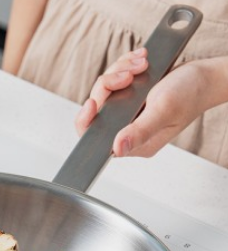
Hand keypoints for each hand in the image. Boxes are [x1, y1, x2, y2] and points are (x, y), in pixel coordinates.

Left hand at [75, 48, 213, 157]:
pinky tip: (141, 61)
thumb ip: (140, 130)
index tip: (93, 101)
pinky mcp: (129, 97)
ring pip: (105, 90)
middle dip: (110, 85)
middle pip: (98, 109)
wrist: (203, 76)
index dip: (88, 121)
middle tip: (130, 74)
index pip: (98, 139)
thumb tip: (118, 148)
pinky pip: (114, 79)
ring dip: (120, 71)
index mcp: (135, 144)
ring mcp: (127, 113)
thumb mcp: (163, 110)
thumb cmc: (190, 95)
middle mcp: (128, 130)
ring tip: (142, 64)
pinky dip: (125, 65)